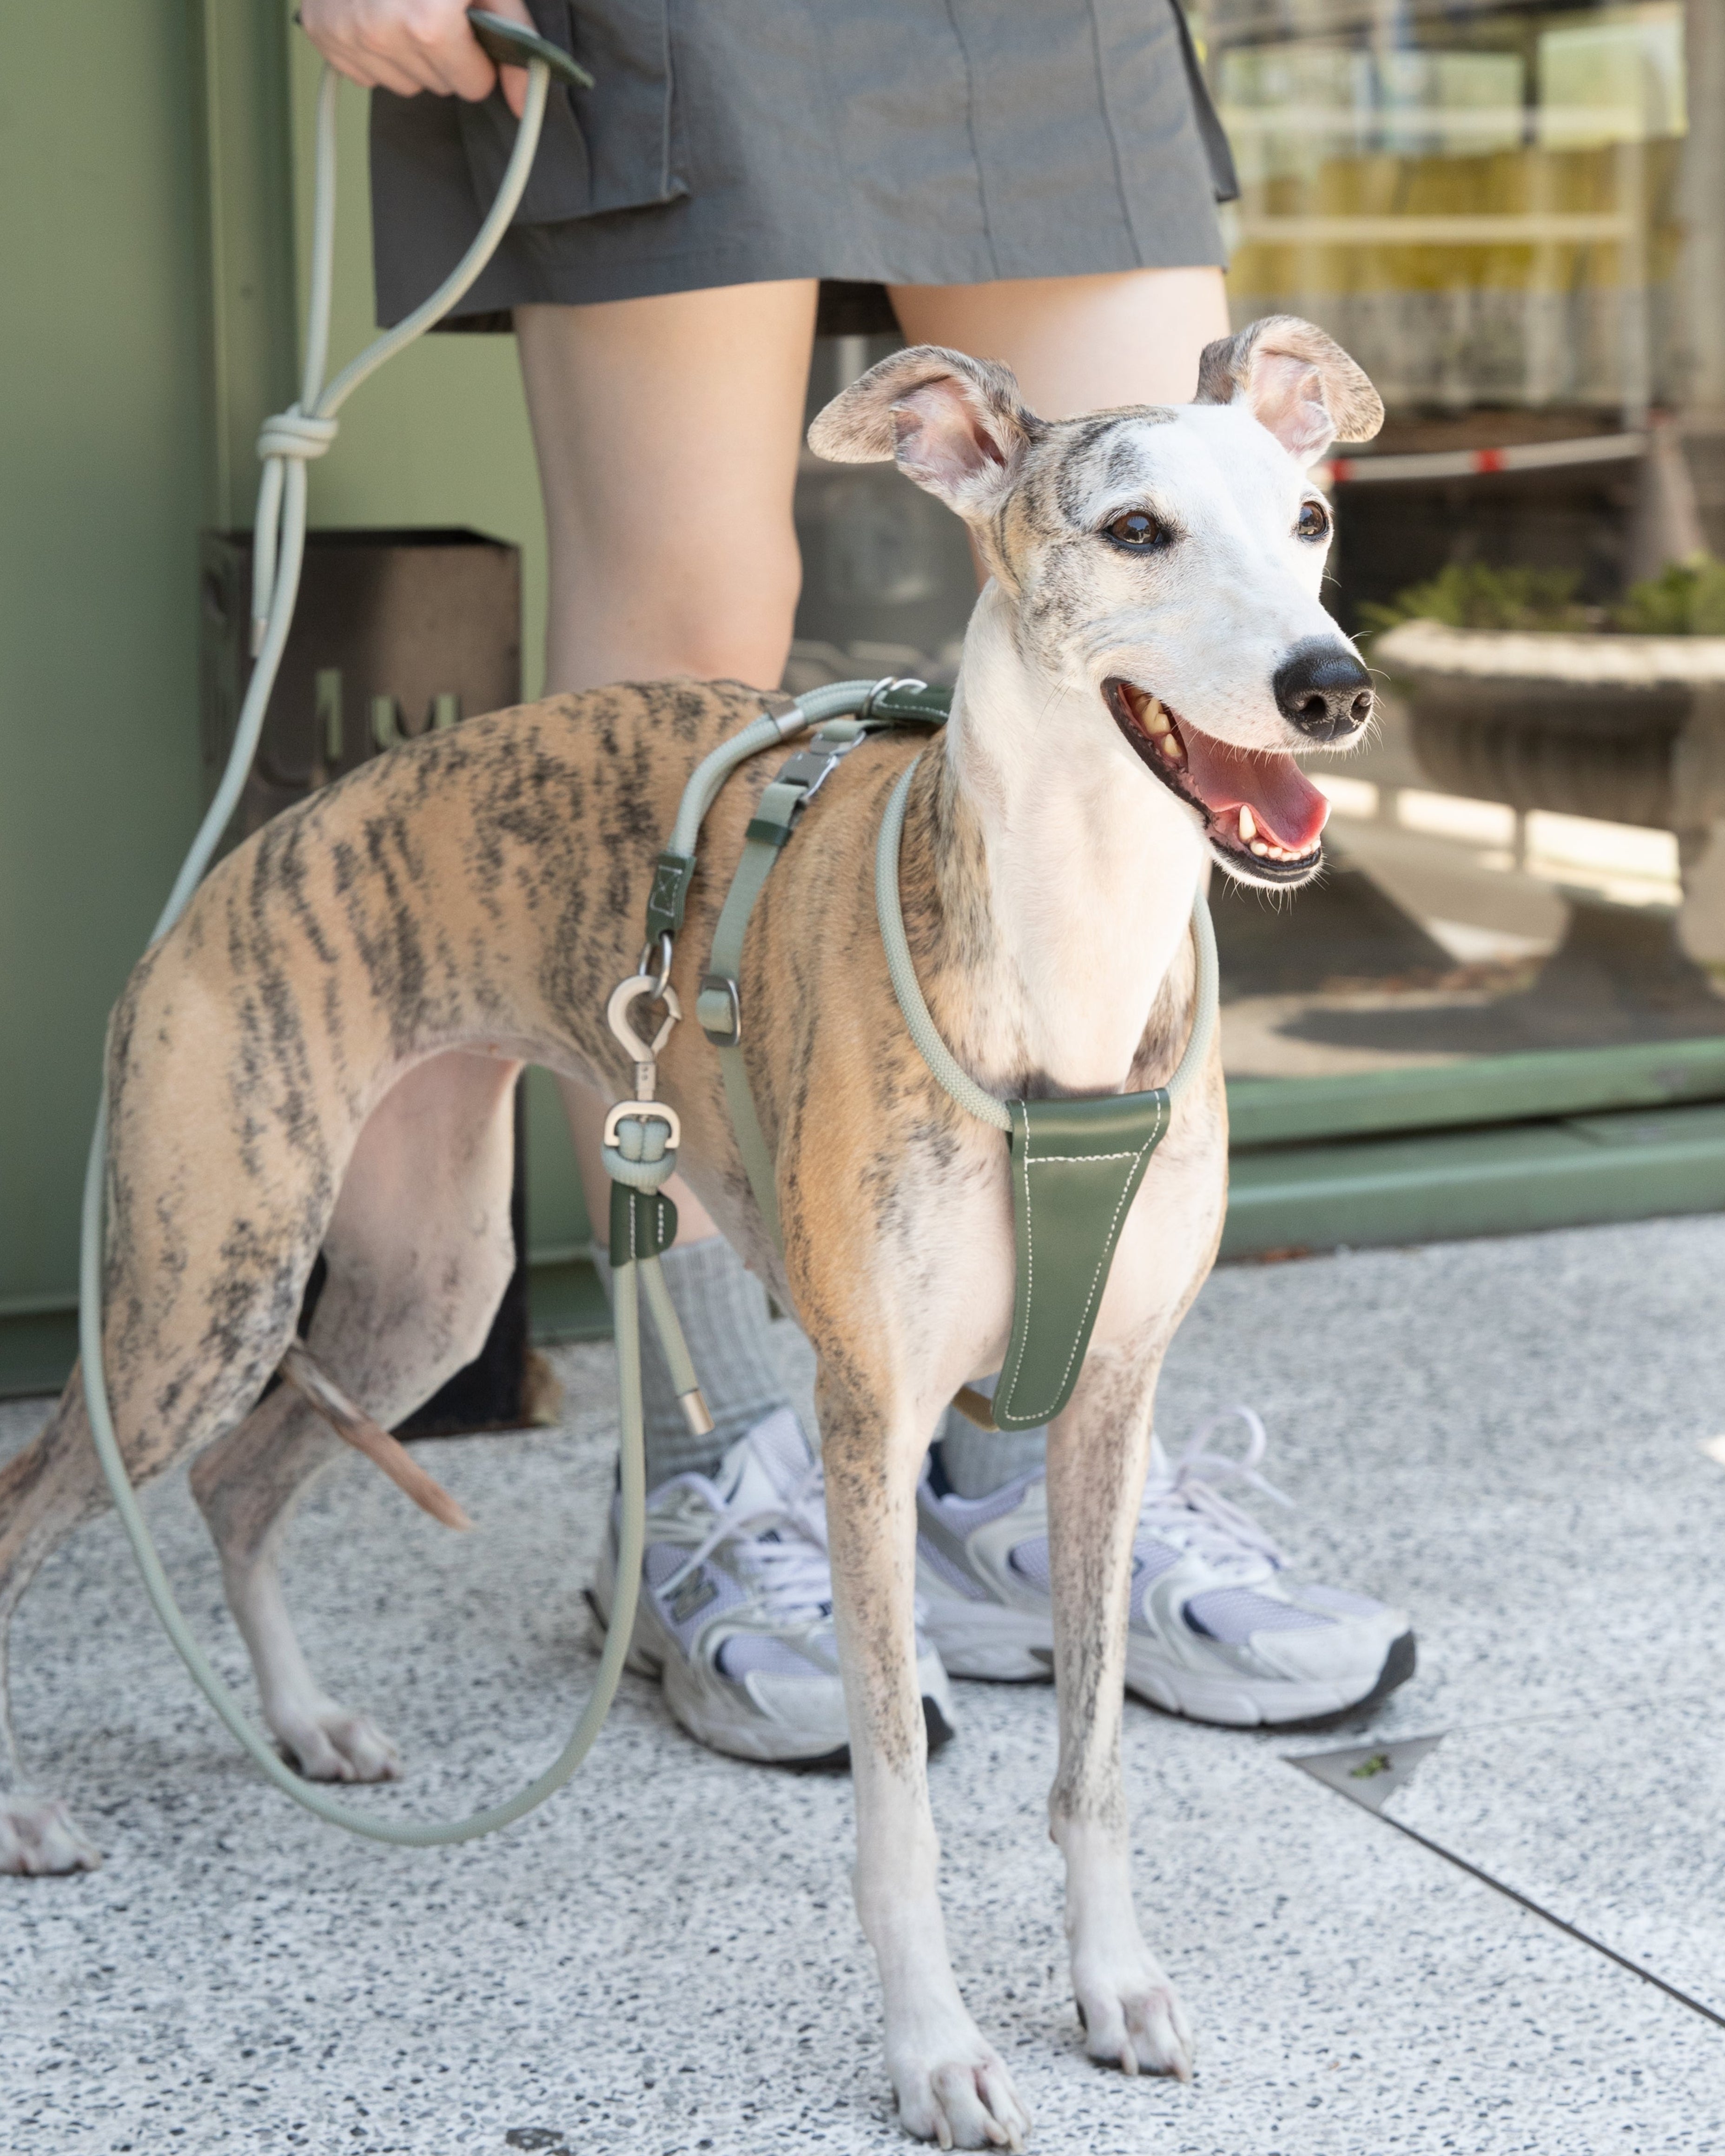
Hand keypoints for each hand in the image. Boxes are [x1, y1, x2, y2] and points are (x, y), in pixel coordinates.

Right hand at [300, 0, 535, 117]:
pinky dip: (375, 48)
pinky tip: (375, 9)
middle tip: (433, 7)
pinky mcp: (321, 34)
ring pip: (404, 84)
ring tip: (402, 5)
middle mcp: (382, 35)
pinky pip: (366, 73)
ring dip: (410, 53)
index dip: (477, 54)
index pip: (474, 85)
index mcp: (428, 23)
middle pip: (440, 86)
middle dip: (445, 53)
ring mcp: (346, 35)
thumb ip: (515, 33)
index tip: (467, 23)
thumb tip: (524, 102)